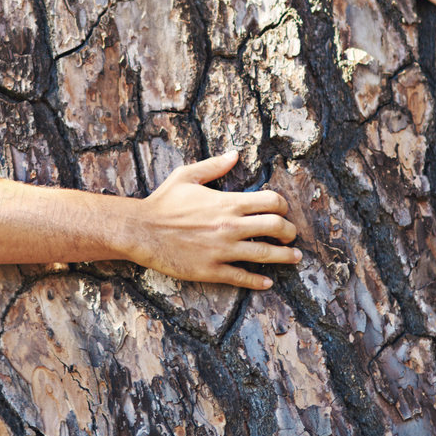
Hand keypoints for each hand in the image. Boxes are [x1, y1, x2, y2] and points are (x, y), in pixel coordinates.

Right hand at [131, 149, 299, 289]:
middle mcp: (231, 226)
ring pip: (266, 254)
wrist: (140, 231)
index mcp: (228, 202)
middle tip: (291, 235)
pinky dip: (259, 281)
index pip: (272, 201)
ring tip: (294, 258)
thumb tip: (235, 154)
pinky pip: (243, 277)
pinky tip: (267, 281)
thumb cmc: (162, 202)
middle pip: (276, 228)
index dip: (283, 205)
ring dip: (285, 256)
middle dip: (289, 231)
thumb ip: (214, 166)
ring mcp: (223, 250)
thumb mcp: (187, 176)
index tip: (283, 210)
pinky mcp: (212, 270)